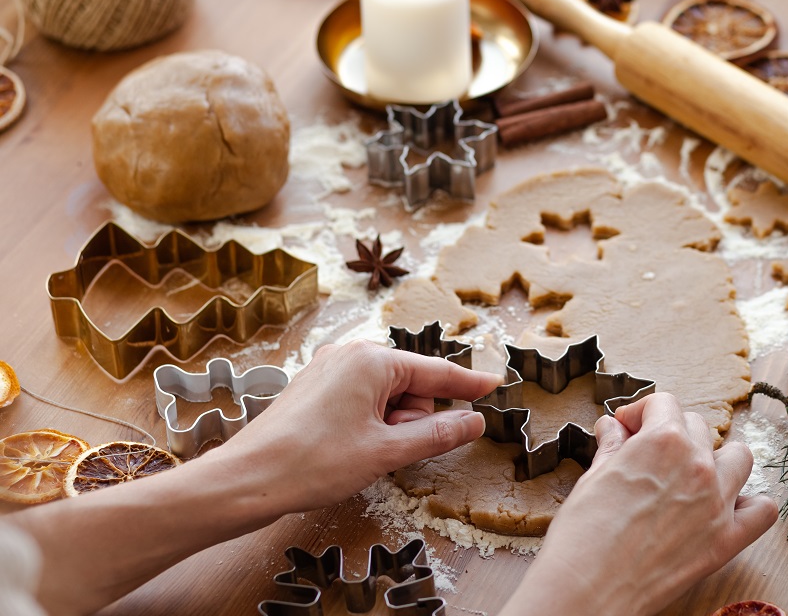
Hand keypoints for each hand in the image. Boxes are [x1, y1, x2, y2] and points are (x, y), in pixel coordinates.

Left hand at [200, 338, 503, 515]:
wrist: (247, 479)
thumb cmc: (312, 463)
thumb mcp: (386, 452)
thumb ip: (436, 434)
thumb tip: (473, 422)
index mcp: (372, 360)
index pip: (436, 372)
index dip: (468, 385)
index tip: (495, 384)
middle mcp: (350, 353)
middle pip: (410, 384)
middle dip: (412, 419)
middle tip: (389, 449)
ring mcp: (329, 368)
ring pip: (385, 394)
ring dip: (389, 424)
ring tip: (364, 452)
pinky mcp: (315, 386)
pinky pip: (361, 398)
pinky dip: (368, 422)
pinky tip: (350, 446)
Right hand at [500, 393, 777, 615]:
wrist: (588, 588)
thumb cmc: (583, 535)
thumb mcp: (592, 477)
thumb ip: (611, 447)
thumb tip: (612, 428)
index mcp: (663, 441)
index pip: (665, 404)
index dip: (642, 413)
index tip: (628, 429)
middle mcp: (697, 465)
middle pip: (698, 427)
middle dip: (672, 434)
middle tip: (648, 456)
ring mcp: (718, 502)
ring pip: (739, 457)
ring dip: (717, 459)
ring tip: (692, 475)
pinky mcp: (727, 540)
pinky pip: (762, 510)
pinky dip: (750, 504)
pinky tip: (727, 506)